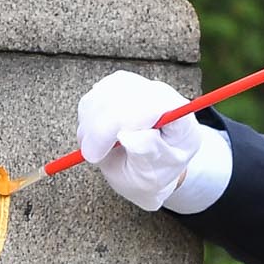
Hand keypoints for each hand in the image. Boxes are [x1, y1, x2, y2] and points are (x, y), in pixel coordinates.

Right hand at [76, 70, 228, 213]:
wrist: (153, 167)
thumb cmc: (156, 171)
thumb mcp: (156, 174)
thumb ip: (148, 154)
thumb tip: (130, 137)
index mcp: (177, 114)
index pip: (149, 104)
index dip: (118, 123)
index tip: (98, 152)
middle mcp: (158, 95)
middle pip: (120, 95)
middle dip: (98, 128)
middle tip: (92, 156)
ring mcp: (138, 88)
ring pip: (102, 95)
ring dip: (91, 125)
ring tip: (97, 151)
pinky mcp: (118, 88)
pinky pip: (93, 98)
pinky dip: (86, 120)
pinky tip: (96, 139)